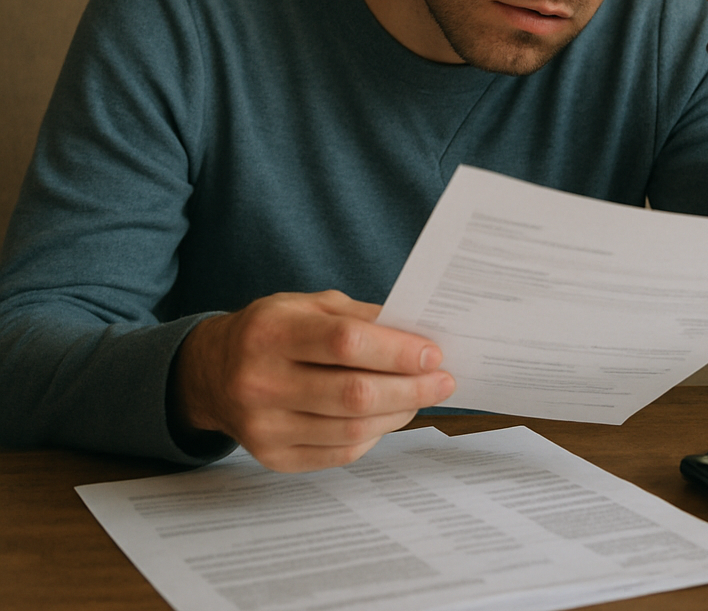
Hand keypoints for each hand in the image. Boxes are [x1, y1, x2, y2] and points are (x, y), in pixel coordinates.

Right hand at [170, 289, 455, 471]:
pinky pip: (338, 454)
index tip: (432, 353)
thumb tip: (415, 334)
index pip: (345, 343)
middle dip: (410, 388)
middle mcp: (261, 381)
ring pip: (351, 430)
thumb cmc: (271, 330)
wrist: (212, 372)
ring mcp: (264, 426)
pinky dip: (373, 436)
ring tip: (421, 397)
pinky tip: (388, 417)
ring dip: (398, 413)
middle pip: (354, 394)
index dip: (396, 350)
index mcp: (271, 332)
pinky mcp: (272, 457)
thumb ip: (358, 317)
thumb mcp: (307, 304)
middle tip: (442, 380)